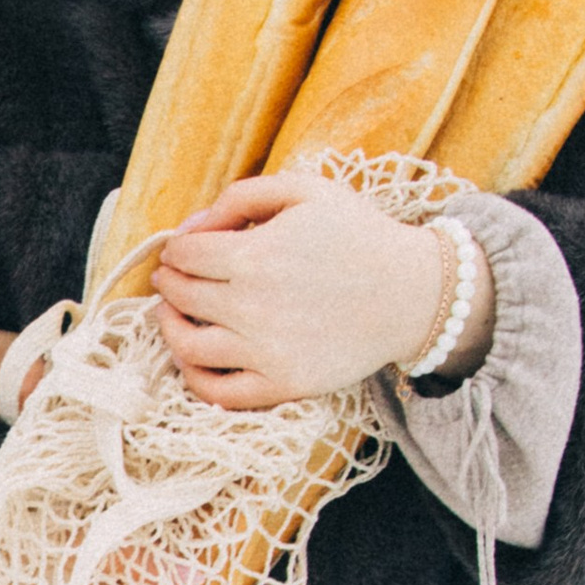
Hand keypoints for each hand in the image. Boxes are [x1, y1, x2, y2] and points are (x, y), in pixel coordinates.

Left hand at [153, 174, 495, 406]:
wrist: (414, 292)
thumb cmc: (359, 235)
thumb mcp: (305, 191)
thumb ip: (242, 196)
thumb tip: (191, 226)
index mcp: (254, 256)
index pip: (184, 254)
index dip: (176, 249)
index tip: (180, 250)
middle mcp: (252, 306)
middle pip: (181, 297)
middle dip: (170, 283)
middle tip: (172, 279)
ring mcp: (266, 351)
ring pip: (188, 347)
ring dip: (170, 328)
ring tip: (173, 316)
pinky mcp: (284, 384)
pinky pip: (219, 393)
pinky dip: (194, 379)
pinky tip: (194, 360)